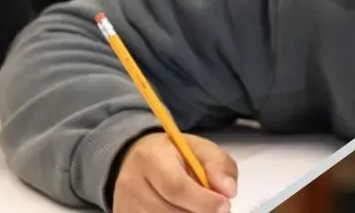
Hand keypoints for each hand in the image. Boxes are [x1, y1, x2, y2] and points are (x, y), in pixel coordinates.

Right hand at [112, 132, 237, 212]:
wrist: (136, 160)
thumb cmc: (173, 155)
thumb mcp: (199, 148)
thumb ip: (218, 165)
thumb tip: (228, 191)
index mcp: (151, 157)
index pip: (176, 186)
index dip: (203, 201)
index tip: (224, 205)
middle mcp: (132, 184)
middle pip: (170, 211)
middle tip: (218, 210)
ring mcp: (126, 205)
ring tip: (199, 207)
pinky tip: (185, 210)